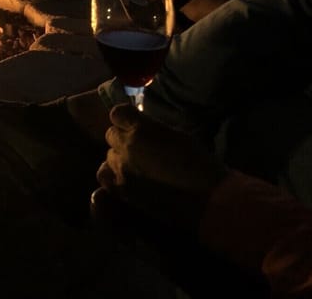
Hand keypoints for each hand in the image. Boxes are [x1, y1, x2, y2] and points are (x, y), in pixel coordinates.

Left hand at [96, 104, 226, 231]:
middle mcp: (126, 146)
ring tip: (135, 165)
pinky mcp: (122, 190)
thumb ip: (153, 129)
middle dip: (123, 138)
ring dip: (119, 157)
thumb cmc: (198, 163)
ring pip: (108, 156)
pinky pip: (105, 177)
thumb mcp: (177, 134)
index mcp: (141, 129)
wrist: (207, 197)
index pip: (117, 113)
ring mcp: (122, 169)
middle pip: (111, 134)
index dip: (125, 118)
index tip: (133, 123)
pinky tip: (125, 178)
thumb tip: (143, 128)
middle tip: (139, 147)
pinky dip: (112, 175)